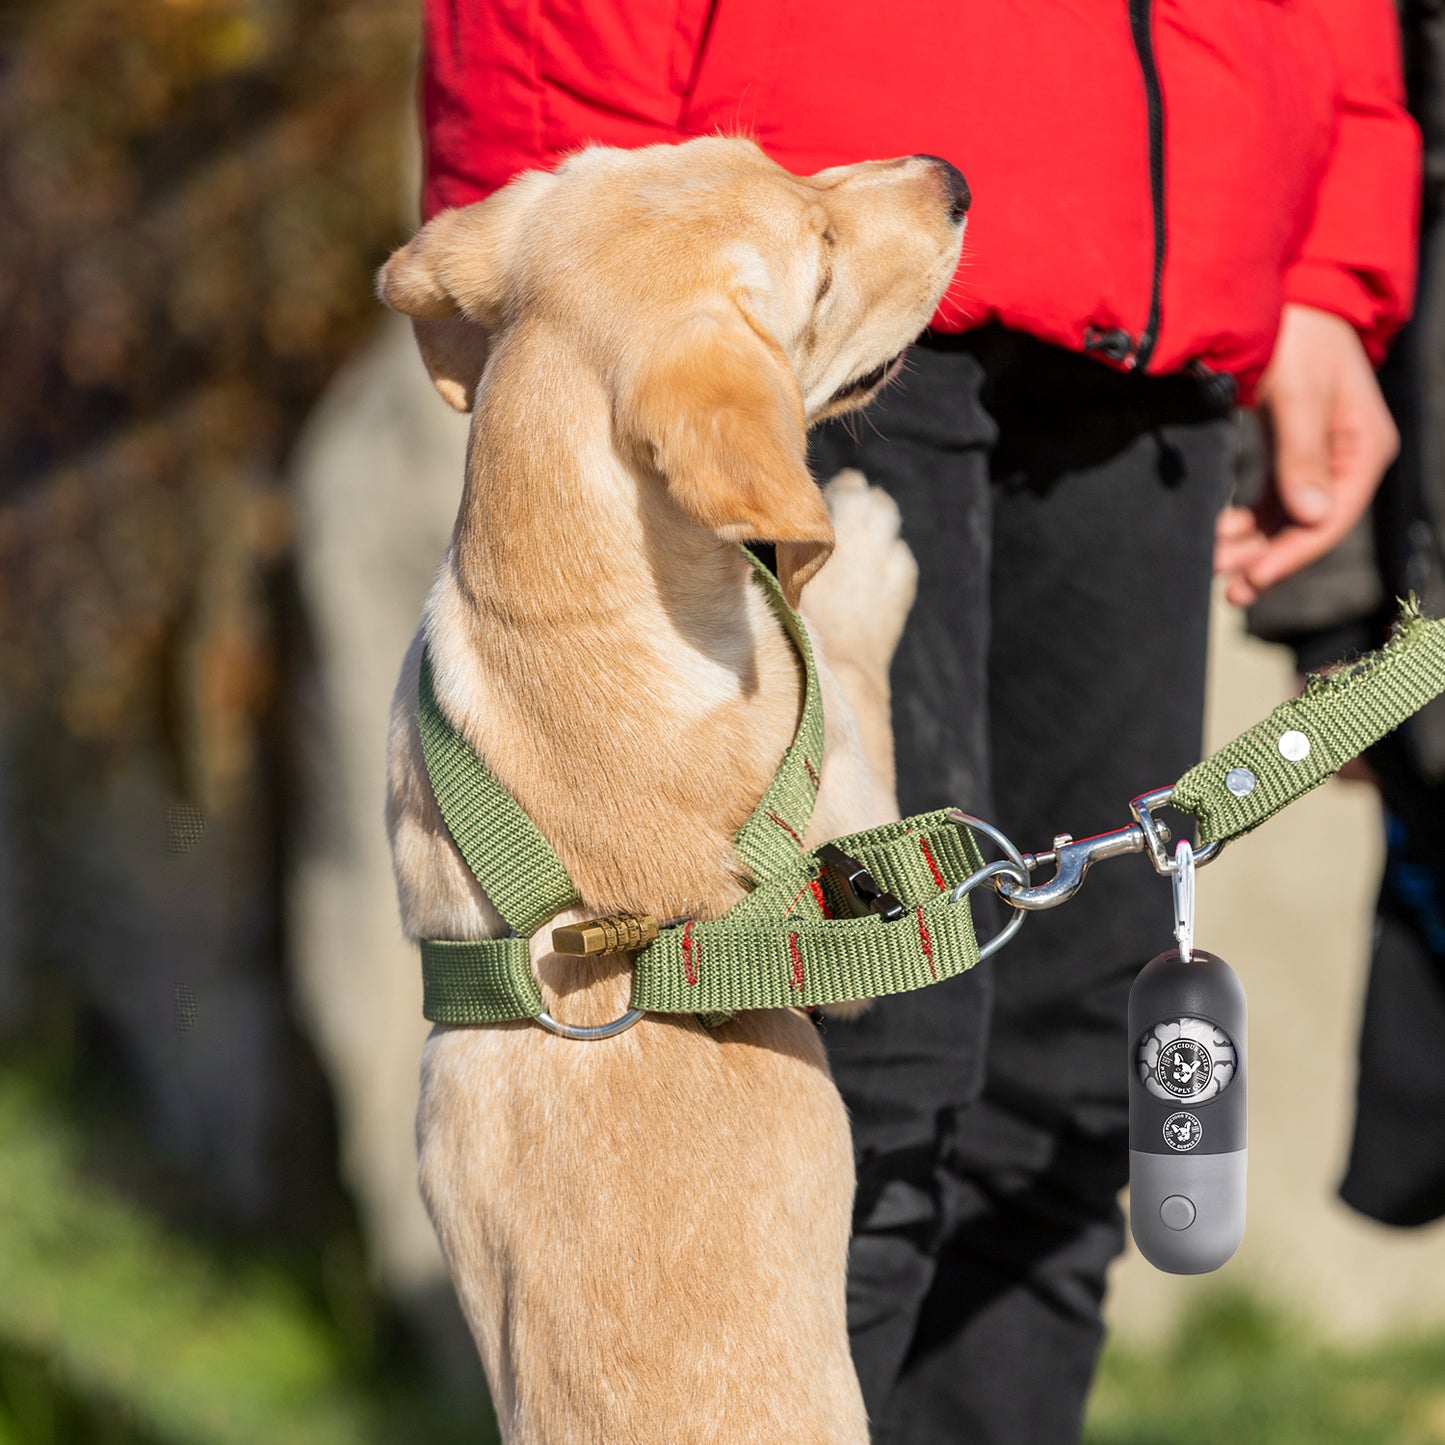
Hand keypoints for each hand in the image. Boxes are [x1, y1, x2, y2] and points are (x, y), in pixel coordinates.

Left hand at [1215, 304, 1397, 606]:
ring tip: (1214, 565)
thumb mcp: (1298, 391)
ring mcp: (1319, 458)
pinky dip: (1248, 523)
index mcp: (1365, 445)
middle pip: (1309, 526)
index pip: (1332, 515)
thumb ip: (1301, 453)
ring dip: (1254, 546)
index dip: (1293, 553)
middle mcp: (1348, 457)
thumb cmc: (1294, 336)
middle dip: (1269, 559)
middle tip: (1228, 590)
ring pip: (1288, 519)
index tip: (1254, 579)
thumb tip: (1312, 517)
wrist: (1279, 301)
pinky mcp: (1289, 453)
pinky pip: (1274, 502)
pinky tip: (1220, 537)